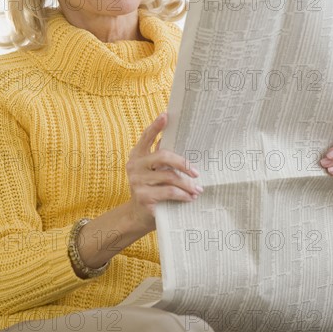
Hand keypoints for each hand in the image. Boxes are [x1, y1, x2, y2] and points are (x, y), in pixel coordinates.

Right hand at [126, 113, 202, 231]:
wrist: (138, 216)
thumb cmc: (151, 189)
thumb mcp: (154, 171)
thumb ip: (162, 158)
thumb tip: (180, 140)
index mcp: (137, 155)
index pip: (146, 137)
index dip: (156, 126)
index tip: (166, 115)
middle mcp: (135, 166)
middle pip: (163, 156)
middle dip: (183, 163)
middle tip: (196, 172)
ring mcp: (137, 181)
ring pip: (169, 177)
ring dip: (187, 184)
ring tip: (198, 189)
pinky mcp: (144, 196)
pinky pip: (169, 192)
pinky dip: (183, 195)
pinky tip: (190, 197)